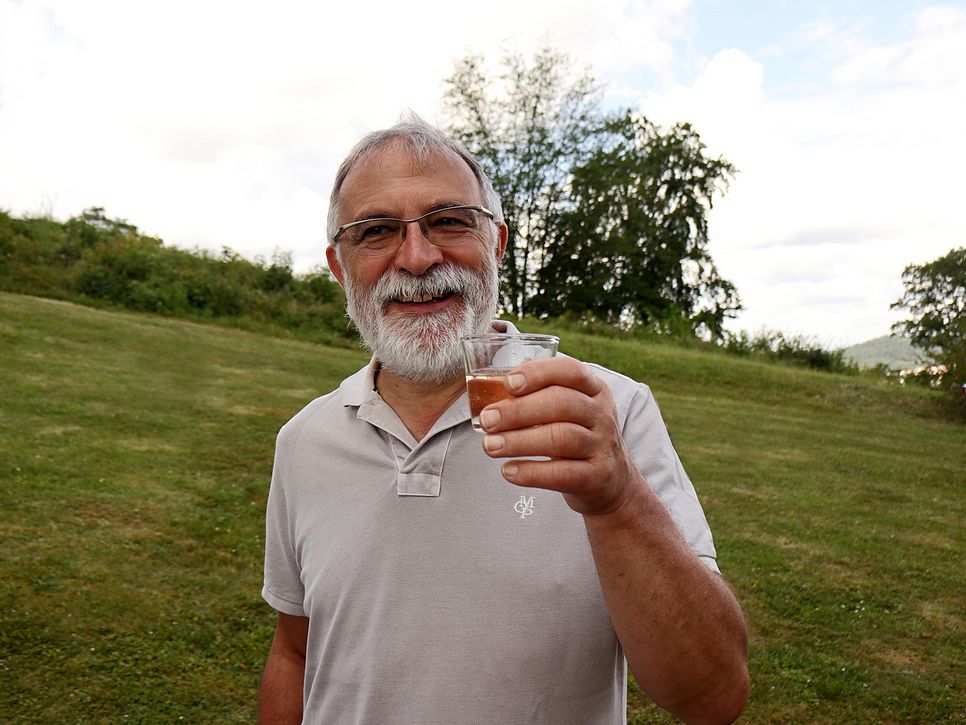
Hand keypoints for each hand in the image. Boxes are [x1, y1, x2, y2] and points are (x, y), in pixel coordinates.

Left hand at [478, 357, 642, 516]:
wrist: (612, 481)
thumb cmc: (576, 437)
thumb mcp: (568, 412)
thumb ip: (537, 399)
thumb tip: (488, 396)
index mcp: (593, 389)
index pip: (570, 370)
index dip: (538, 373)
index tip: (508, 383)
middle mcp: (601, 414)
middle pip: (562, 403)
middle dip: (519, 410)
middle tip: (487, 420)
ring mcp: (601, 445)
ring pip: (561, 438)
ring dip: (519, 441)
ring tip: (490, 446)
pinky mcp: (597, 476)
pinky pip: (562, 474)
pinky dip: (531, 472)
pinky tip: (508, 470)